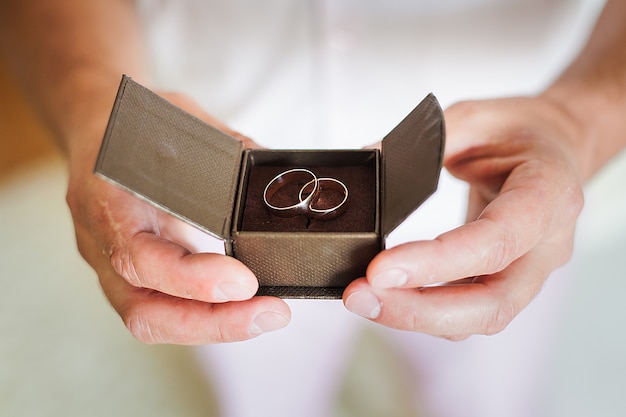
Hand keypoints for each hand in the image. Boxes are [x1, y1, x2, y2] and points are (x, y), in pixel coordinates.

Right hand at [66, 91, 289, 343]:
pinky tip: (241, 309)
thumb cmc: (133, 122)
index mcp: (107, 199)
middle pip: (145, 312)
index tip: (245, 282)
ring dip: (214, 326)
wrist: (94, 125)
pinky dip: (205, 316)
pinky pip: (162, 308)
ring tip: (264, 316)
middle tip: (270, 314)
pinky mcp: (131, 273)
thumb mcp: (178, 120)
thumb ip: (227, 151)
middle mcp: (103, 242)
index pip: (140, 257)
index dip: (192, 278)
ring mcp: (112, 264)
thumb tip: (280, 178)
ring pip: (152, 319)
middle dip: (213, 323)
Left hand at [343, 96, 585, 339]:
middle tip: (361, 297)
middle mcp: (546, 244)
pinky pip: (468, 311)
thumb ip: (425, 143)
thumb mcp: (473, 118)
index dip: (437, 263)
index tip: (380, 271)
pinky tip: (387, 298)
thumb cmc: (520, 130)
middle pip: (491, 304)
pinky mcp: (508, 281)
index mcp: (548, 193)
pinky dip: (424, 310)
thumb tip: (369, 160)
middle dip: (419, 310)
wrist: (553, 145)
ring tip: (363, 299)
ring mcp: (530, 270)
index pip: (495, 242)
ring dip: (415, 317)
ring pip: (478, 318)